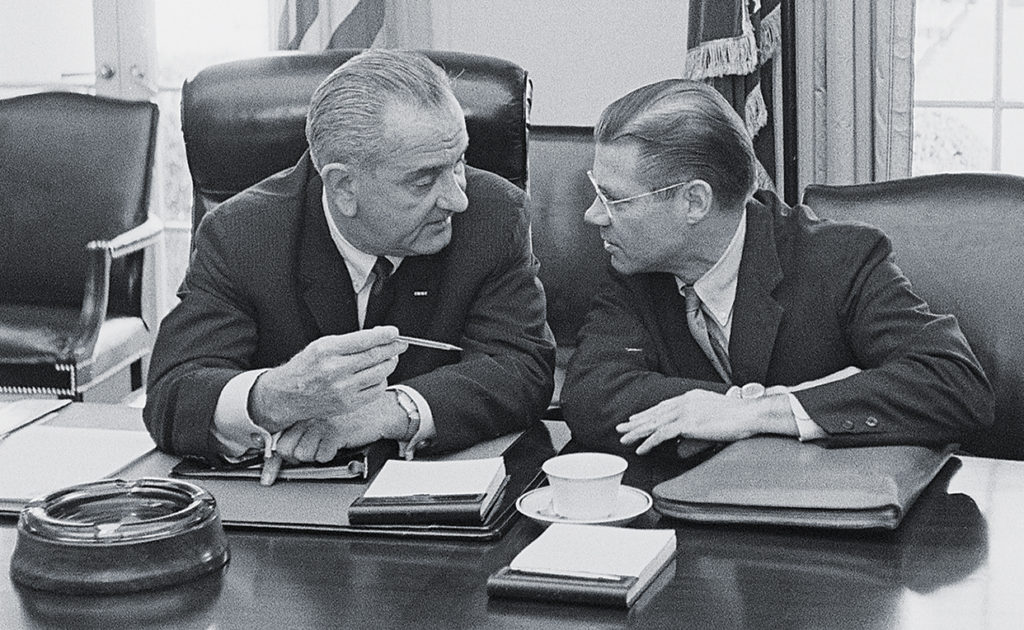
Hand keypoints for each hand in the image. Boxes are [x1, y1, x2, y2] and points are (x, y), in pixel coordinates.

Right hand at [249, 327, 407, 432]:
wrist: (287, 395)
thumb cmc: (305, 368)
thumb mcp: (321, 345)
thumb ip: (349, 341)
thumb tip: (376, 336)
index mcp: (327, 351)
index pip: (364, 341)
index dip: (384, 336)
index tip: (394, 333)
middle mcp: (335, 370)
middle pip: (375, 356)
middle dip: (393, 348)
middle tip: (400, 344)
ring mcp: (343, 389)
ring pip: (379, 373)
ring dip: (389, 363)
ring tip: (390, 358)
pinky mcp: (348, 404)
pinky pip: (375, 390)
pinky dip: (381, 380)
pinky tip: (378, 375)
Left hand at [274, 390, 409, 462]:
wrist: (379, 410)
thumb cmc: (351, 414)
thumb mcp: (323, 414)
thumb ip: (304, 425)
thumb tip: (284, 448)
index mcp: (304, 409)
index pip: (278, 437)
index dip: (280, 456)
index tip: (278, 466)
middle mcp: (309, 414)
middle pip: (286, 449)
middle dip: (297, 457)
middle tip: (311, 453)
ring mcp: (321, 422)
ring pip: (303, 455)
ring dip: (315, 456)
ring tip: (327, 446)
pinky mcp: (335, 432)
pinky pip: (323, 456)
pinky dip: (330, 456)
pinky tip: (338, 445)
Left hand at [616, 389, 796, 454]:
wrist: (750, 414)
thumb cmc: (739, 416)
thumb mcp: (714, 414)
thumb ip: (698, 421)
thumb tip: (687, 435)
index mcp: (691, 397)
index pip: (663, 406)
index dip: (648, 413)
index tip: (636, 418)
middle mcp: (684, 401)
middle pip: (654, 413)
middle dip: (636, 422)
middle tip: (621, 428)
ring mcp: (684, 411)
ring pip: (653, 423)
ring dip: (636, 432)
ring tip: (624, 439)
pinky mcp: (687, 424)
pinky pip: (661, 435)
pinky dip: (648, 443)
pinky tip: (640, 449)